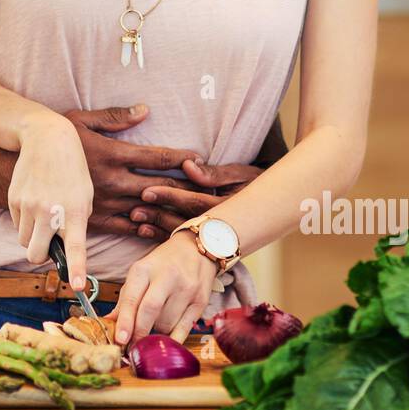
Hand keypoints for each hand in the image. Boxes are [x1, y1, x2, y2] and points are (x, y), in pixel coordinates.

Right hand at [9, 113, 93, 290]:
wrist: (48, 139)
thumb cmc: (73, 171)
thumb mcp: (85, 196)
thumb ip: (76, 225)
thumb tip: (61, 250)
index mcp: (74, 211)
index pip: (76, 248)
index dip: (77, 270)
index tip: (79, 287)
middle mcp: (49, 211)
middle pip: (35, 255)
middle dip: (41, 256)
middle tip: (49, 245)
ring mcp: (28, 205)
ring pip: (24, 241)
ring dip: (33, 236)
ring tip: (44, 214)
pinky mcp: (13, 199)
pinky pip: (16, 224)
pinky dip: (24, 221)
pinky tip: (34, 201)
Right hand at [64, 104, 201, 240]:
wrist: (22, 164)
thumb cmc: (56, 138)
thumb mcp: (83, 120)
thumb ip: (116, 117)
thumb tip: (145, 110)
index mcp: (113, 154)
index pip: (157, 157)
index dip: (182, 158)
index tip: (199, 158)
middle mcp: (112, 180)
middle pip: (160, 186)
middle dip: (186, 188)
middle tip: (209, 190)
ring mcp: (104, 202)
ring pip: (147, 210)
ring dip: (171, 211)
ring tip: (194, 213)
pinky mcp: (92, 219)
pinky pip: (126, 228)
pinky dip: (144, 228)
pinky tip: (157, 227)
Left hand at [111, 231, 217, 345]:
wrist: (196, 248)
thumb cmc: (163, 263)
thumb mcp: (140, 273)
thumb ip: (126, 299)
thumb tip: (110, 323)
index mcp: (145, 269)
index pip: (133, 298)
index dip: (125, 321)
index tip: (120, 340)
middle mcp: (167, 277)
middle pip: (150, 311)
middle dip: (139, 332)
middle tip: (133, 346)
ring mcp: (186, 289)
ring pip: (167, 323)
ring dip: (156, 333)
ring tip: (153, 328)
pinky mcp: (201, 301)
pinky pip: (184, 329)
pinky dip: (173, 339)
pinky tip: (166, 339)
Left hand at [128, 158, 264, 235]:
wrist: (275, 207)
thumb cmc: (255, 183)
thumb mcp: (241, 174)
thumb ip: (214, 172)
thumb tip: (188, 164)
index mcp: (228, 206)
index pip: (194, 202)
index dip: (170, 197)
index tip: (147, 190)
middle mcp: (222, 226)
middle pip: (185, 222)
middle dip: (158, 216)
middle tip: (134, 211)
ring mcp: (216, 237)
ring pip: (182, 235)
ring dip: (157, 229)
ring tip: (135, 221)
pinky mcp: (210, 244)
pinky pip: (184, 244)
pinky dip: (163, 238)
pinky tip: (144, 233)